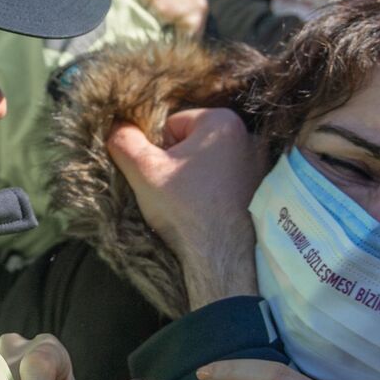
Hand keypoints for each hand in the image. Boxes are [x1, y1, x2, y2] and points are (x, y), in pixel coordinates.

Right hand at [107, 108, 262, 309]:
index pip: (173, 124)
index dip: (157, 150)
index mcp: (223, 122)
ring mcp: (259, 165)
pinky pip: (226, 181)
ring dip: (194, 177)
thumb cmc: (185, 208)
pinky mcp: (262, 190)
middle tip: (172, 192)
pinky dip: (213, 191)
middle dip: (177, 163)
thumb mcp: (144, 171)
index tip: (160, 176)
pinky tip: (205, 211)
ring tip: (188, 204)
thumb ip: (125, 141)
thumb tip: (116, 126)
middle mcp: (248, 137)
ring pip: (209, 163)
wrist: (221, 258)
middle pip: (193, 142)